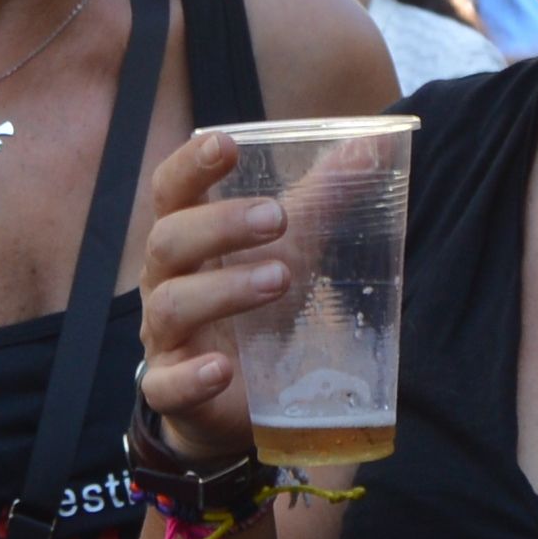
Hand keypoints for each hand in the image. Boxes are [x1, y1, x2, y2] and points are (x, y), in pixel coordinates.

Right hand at [128, 126, 293, 458]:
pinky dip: (193, 376)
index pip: (172, 190)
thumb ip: (324, 197)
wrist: (239, 395)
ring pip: (172, 306)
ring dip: (224, 290)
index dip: (192, 165)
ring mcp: (163, 337)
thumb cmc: (255, 303)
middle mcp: (163, 281)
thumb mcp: (290, 246)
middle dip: (219, 225)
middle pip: (169, 241)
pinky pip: (167, 384)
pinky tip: (223, 369)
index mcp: (187, 236)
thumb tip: (374, 143)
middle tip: (275, 218)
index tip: (227, 144)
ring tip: (280, 280)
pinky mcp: (170, 390)